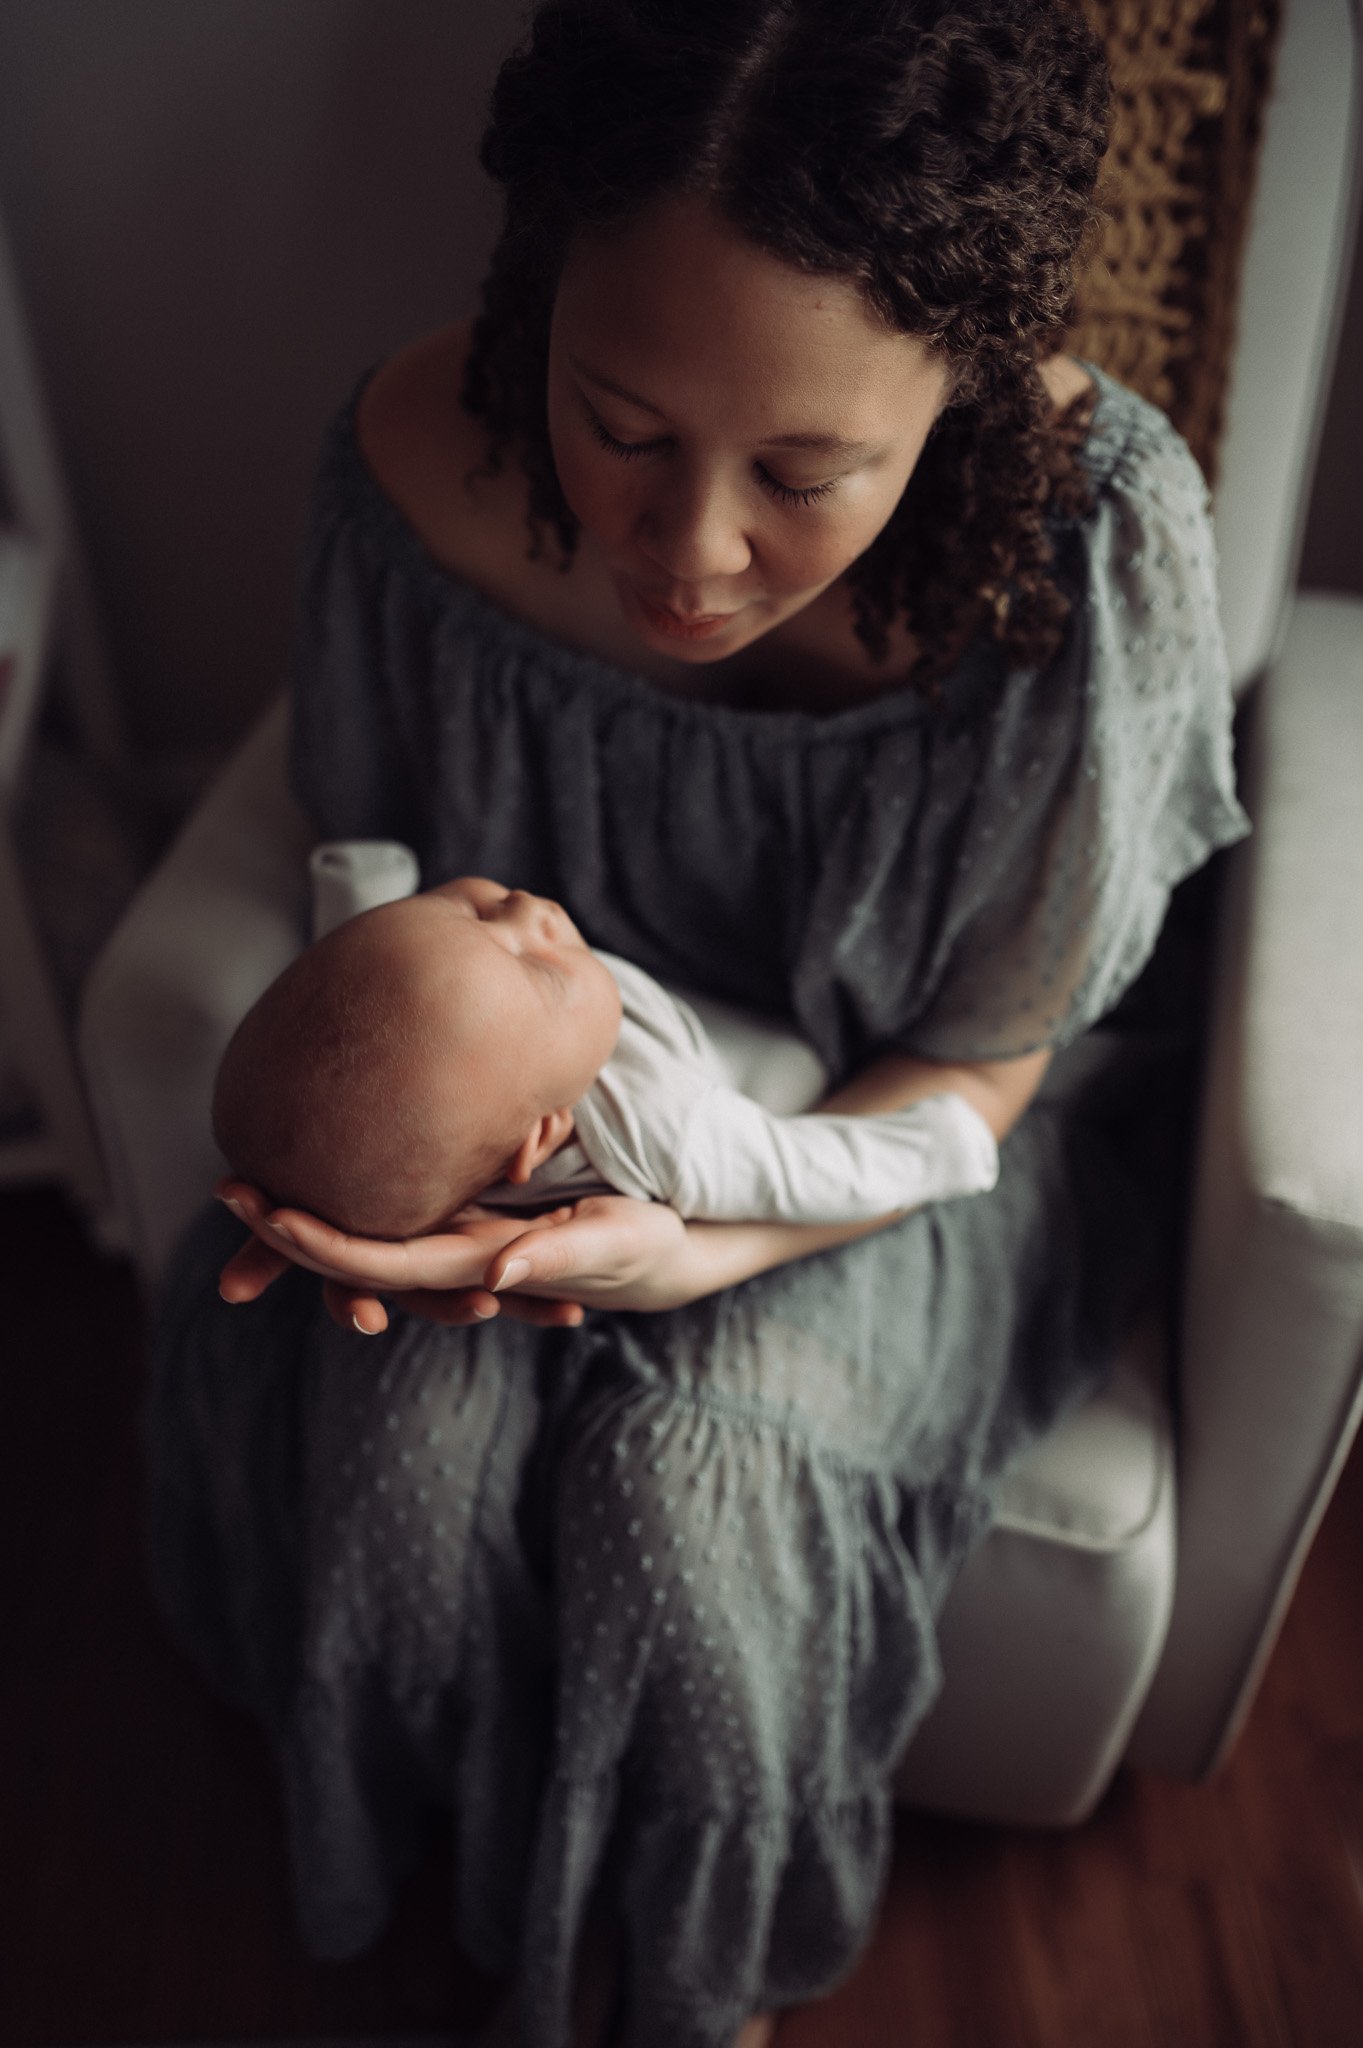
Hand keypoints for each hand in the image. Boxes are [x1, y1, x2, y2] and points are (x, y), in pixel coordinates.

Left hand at [215, 1181, 699, 1332]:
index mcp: (480, 1264)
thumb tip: (491, 1278)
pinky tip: (317, 1166)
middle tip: (230, 1187)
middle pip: (355, 1252)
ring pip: (368, 1233)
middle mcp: (456, 1258)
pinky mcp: (466, 1214)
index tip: (266, 1211)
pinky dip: (350, 1199)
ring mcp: (457, 1238)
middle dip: (290, 1230)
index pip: (381, 1262)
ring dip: (310, 1216)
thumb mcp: (613, 1240)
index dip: (319, 1243)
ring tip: (251, 1180)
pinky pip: (395, 1213)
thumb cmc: (645, 1240)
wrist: (663, 1248)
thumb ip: (555, 1253)